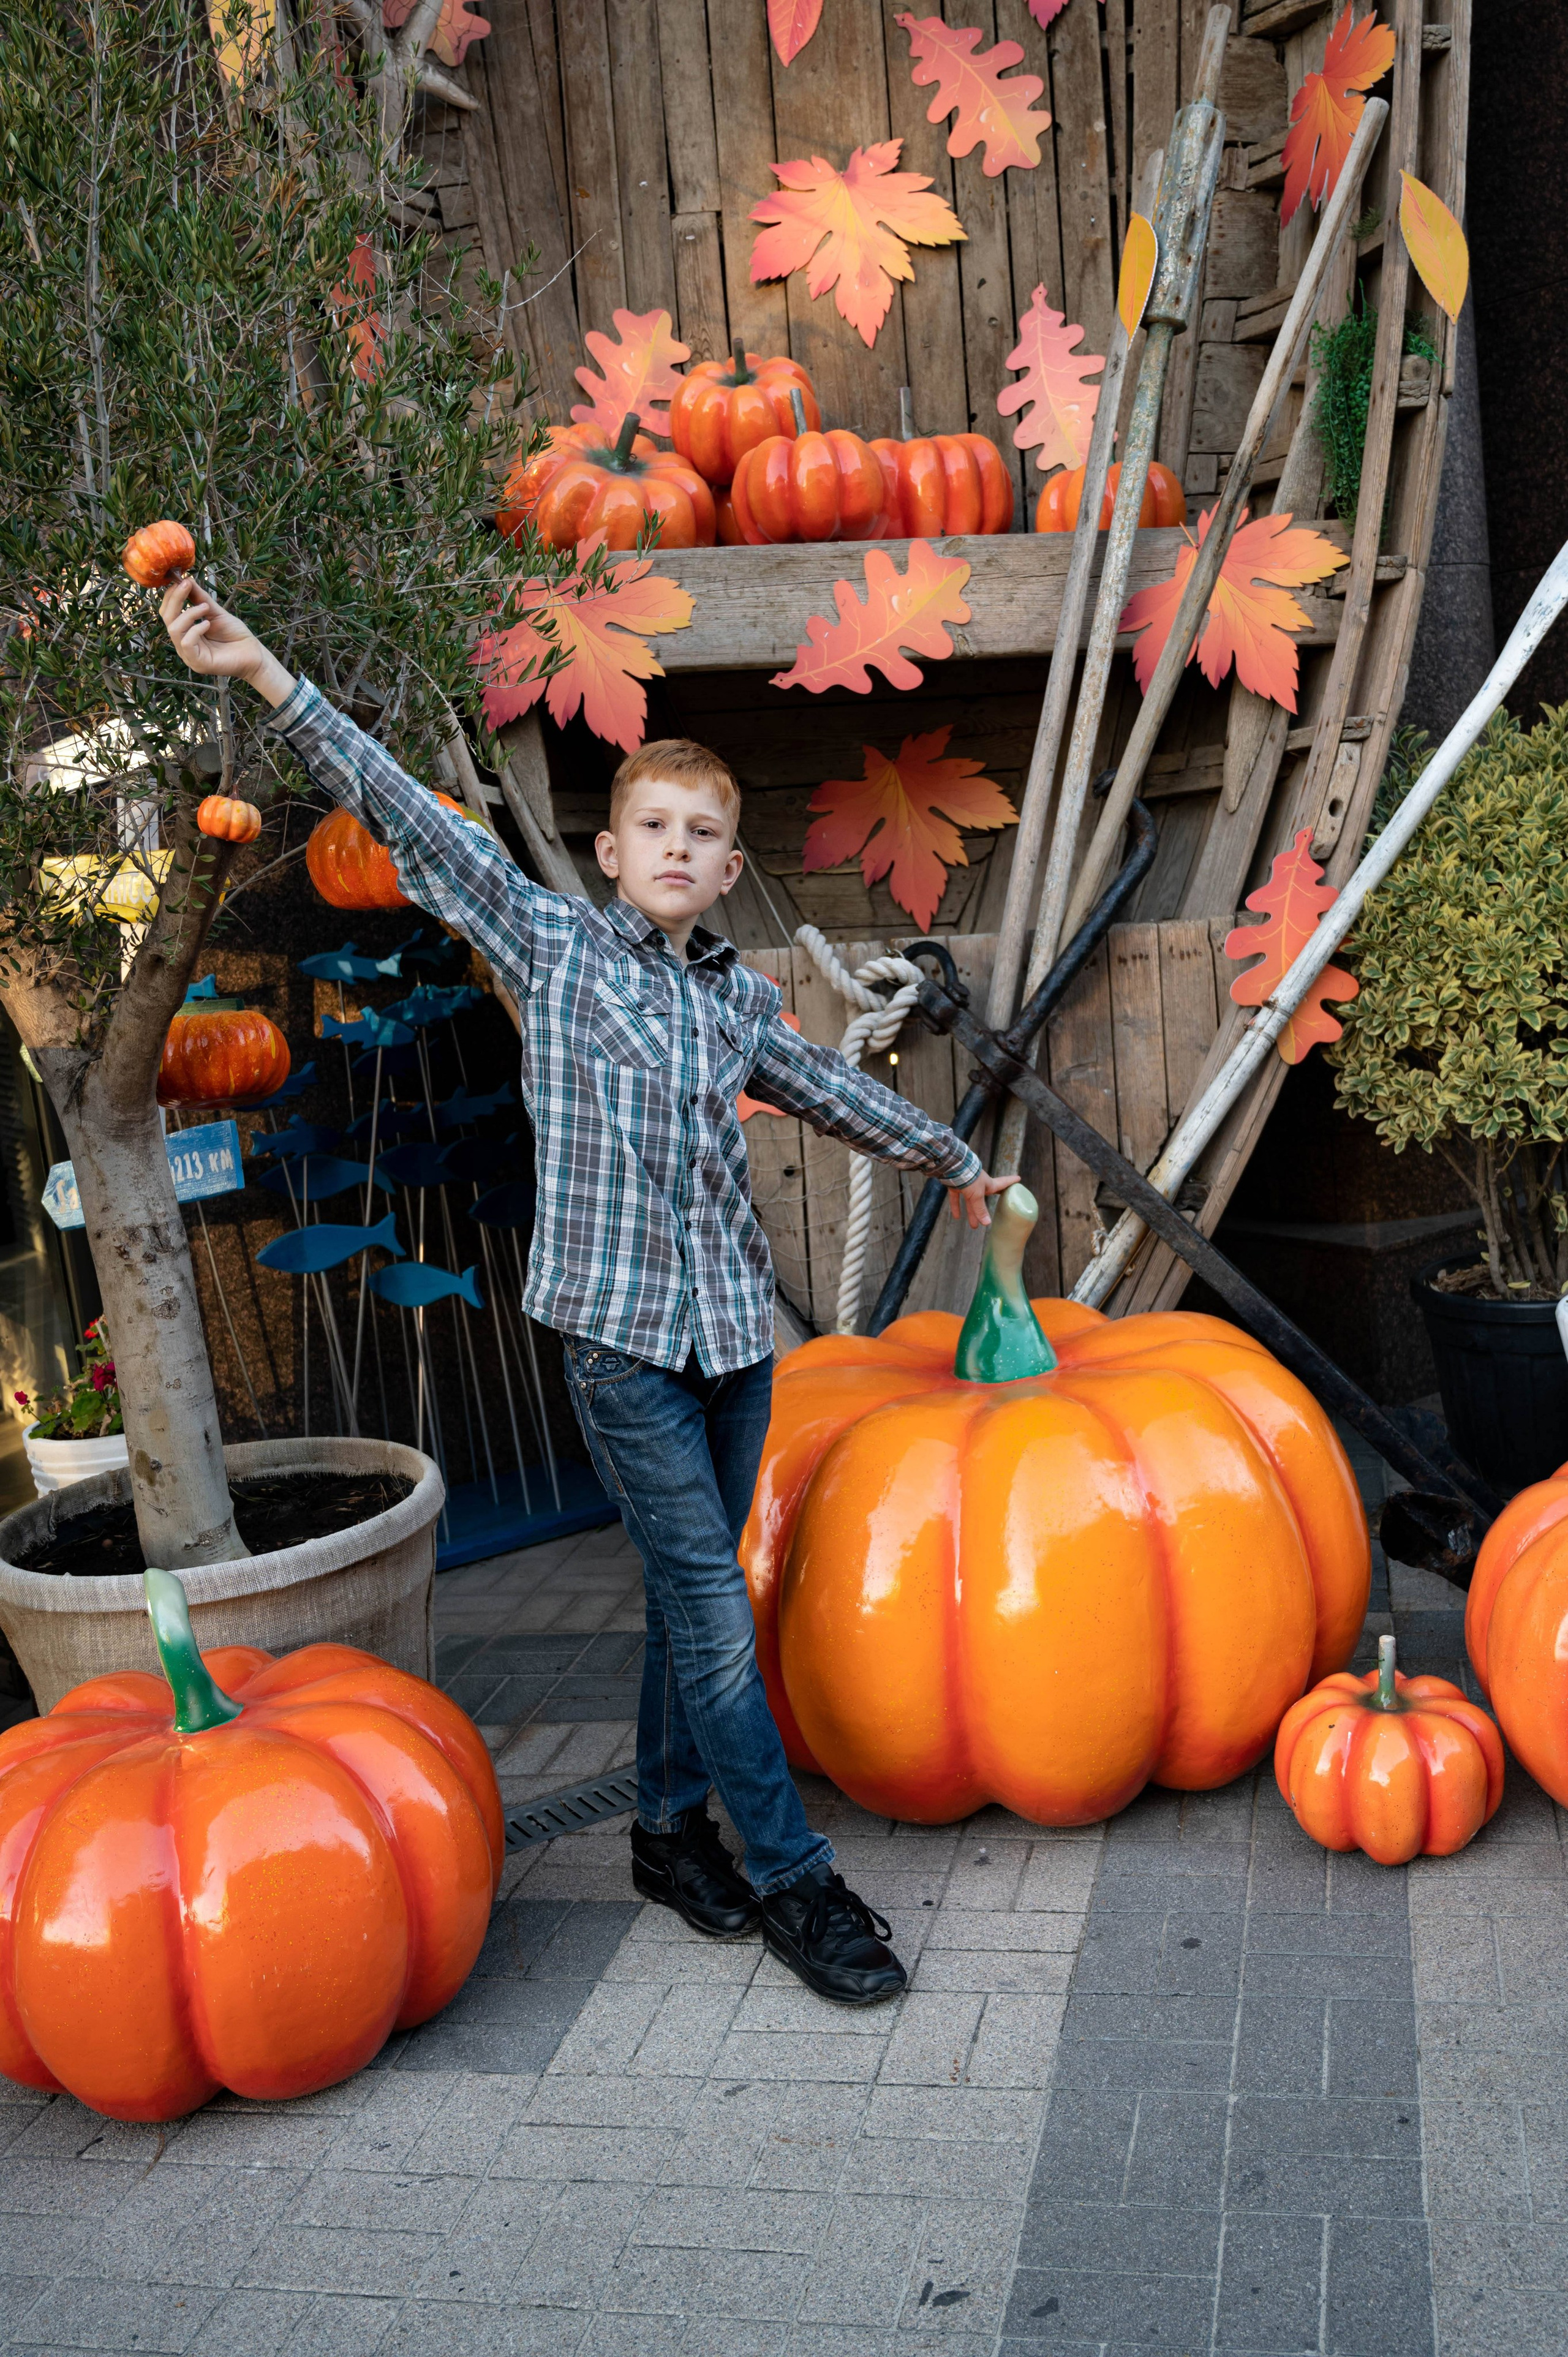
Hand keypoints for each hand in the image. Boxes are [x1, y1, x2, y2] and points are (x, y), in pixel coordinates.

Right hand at [160, 576, 294, 706]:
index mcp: (184, 632)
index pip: (167, 612)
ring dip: (189, 613)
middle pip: (167, 618)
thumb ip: (200, 598)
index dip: (171, 595)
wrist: (254, 654)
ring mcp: (189, 655)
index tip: (182, 580)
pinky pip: (187, 643)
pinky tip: (208, 624)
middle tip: (187, 585)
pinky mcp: (198, 663)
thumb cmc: (235, 635)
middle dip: (176, 599)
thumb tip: (186, 579)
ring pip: (174, 629)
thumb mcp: (215, 612)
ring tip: (206, 607)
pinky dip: (196, 629)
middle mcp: (183, 644)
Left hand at [947, 1168, 1019, 1229]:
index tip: (1018, 1178)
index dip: (1011, 1182)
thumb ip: (980, 1209)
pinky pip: (956, 1198)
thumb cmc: (969, 1178)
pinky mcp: (955, 1185)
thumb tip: (987, 1223)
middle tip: (989, 1218)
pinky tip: (957, 1217)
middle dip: (986, 1210)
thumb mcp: (977, 1195)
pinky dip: (956, 1207)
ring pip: (970, 1201)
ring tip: (974, 1226)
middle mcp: (978, 1184)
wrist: (952, 1166)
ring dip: (971, 1213)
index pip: (1003, 1183)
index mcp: (988, 1183)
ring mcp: (966, 1184)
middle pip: (984, 1199)